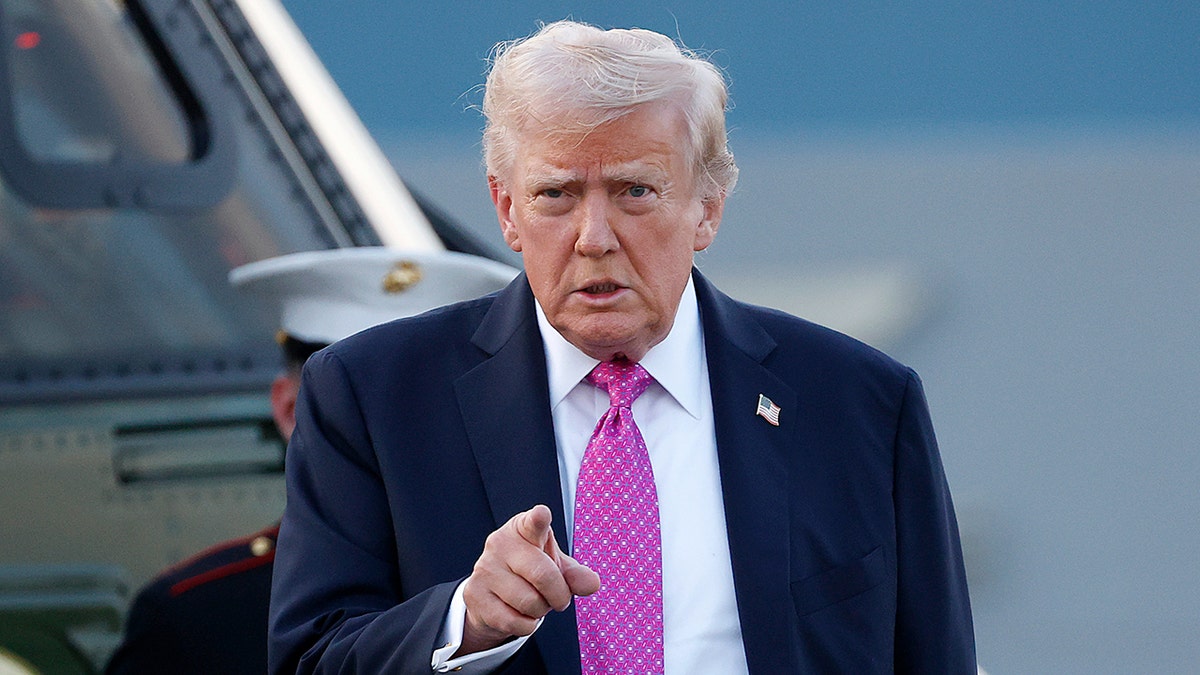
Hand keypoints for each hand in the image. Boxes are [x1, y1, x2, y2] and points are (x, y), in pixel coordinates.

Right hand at [458, 504, 599, 654]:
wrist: (492, 595)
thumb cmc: (529, 574)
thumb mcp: (556, 568)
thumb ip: (575, 574)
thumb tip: (592, 583)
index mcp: (523, 528)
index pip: (533, 523)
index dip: (538, 519)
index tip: (542, 514)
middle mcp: (500, 543)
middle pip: (543, 575)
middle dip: (559, 594)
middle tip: (559, 598)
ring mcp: (484, 568)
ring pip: (530, 602)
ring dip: (541, 611)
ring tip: (534, 602)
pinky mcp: (474, 594)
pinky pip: (515, 621)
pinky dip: (526, 625)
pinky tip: (519, 614)